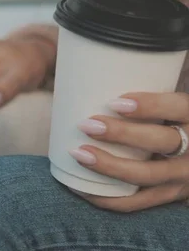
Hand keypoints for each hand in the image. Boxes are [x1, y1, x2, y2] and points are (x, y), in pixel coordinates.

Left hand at [70, 92, 188, 211]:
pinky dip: (108, 199)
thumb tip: (101, 53)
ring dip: (110, 166)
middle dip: (122, 134)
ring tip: (78, 153)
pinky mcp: (170, 195)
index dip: (150, 105)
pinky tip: (81, 188)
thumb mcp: (172, 102)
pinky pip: (138, 202)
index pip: (178, 108)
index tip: (115, 101)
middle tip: (87, 124)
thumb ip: (151, 83)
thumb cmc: (173, 118)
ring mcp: (184, 176)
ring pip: (147, 175)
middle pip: (162, 140)